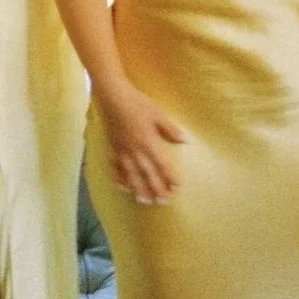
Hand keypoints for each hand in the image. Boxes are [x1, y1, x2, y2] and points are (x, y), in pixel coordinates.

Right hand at [95, 83, 188, 202]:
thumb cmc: (138, 103)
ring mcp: (123, 151)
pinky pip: (115, 167)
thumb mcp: (158, 114)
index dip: (170, 177)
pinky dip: (118, 178)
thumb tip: (185, 141)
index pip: (162, 165)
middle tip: (162, 202)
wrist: (112, 97)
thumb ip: (170, 129)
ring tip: (144, 201)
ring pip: (131, 175)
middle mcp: (136, 151)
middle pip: (147, 174)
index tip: (176, 188)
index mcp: (149, 143)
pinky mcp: (112, 148)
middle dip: (156, 189)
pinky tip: (121, 187)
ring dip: (138, 189)